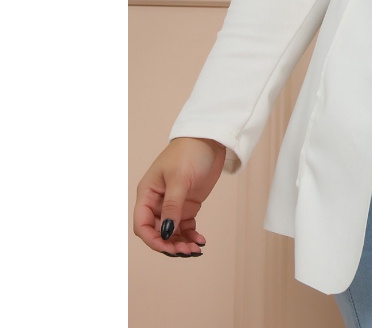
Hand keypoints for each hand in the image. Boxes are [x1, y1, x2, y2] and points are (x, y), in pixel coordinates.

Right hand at [133, 137, 226, 256]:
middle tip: (186, 252)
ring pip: (172, 232)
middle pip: (157, 232)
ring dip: (181, 243)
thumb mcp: (179, 178)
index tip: (168, 247)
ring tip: (195, 249)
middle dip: (169, 244)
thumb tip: (166, 232)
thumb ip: (172, 206)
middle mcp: (157, 202)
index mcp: (147, 194)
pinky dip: (191, 235)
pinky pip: (185, 226)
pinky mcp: (187, 204)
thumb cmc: (189, 152)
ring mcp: (173, 204)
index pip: (142, 224)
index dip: (153, 239)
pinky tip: (200, 241)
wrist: (210, 139)